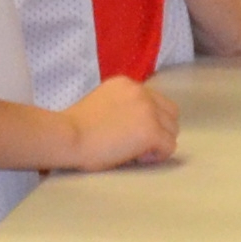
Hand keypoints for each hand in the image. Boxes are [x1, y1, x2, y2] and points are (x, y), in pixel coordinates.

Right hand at [61, 77, 182, 167]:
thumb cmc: (75, 126)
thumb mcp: (102, 103)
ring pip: (172, 131)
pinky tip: (136, 158)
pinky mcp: (151, 130)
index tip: (128, 133)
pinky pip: (169, 147)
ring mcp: (148, 110)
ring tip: (134, 152)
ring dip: (157, 143)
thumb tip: (137, 125)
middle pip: (170, 114)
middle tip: (135, 145)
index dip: (147, 121)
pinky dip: (157, 156)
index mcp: (127, 84)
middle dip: (158, 130)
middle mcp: (142, 92)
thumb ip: (122, 106)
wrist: (68, 135)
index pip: (155, 102)